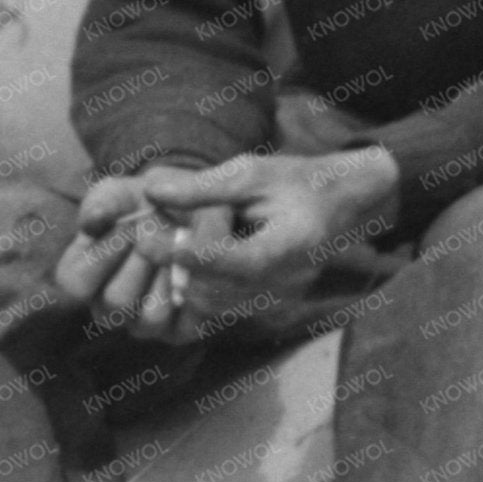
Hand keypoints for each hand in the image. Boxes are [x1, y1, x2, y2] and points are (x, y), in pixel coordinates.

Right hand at [48, 171, 231, 341]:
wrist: (200, 210)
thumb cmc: (149, 202)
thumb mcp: (123, 191)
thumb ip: (103, 202)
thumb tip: (91, 224)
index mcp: (85, 274)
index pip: (73, 286)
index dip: (98, 259)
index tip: (126, 226)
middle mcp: (109, 305)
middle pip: (112, 304)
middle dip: (140, 262)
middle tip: (161, 232)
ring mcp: (144, 322)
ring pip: (147, 319)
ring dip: (167, 276)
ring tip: (177, 246)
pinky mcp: (180, 330)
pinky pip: (183, 324)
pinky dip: (190, 291)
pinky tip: (192, 266)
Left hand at [136, 147, 401, 297]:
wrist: (337, 207)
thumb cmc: (297, 182)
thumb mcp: (253, 172)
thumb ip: (204, 186)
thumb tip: (152, 191)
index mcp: (293, 245)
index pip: (238, 261)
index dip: (192, 254)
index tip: (151, 237)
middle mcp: (286, 282)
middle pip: (216, 288)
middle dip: (175, 263)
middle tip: (145, 232)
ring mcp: (275, 299)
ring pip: (210, 305)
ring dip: (178, 277)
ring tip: (160, 242)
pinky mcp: (261, 305)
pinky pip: (216, 309)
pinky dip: (189, 288)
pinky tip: (177, 260)